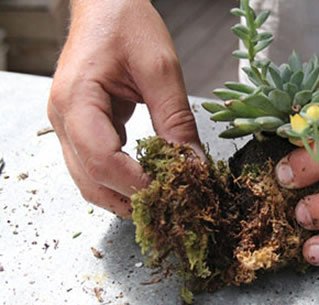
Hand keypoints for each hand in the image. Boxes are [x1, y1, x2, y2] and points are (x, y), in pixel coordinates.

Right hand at [48, 0, 200, 216]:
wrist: (106, 4)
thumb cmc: (126, 23)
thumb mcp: (161, 69)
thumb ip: (176, 120)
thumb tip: (192, 165)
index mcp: (76, 100)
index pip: (101, 161)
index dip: (137, 183)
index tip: (172, 192)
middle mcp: (63, 119)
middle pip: (90, 181)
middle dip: (130, 200)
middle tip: (170, 206)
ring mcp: (69, 126)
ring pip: (90, 180)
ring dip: (125, 195)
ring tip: (163, 199)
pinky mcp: (83, 128)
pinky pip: (98, 165)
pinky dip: (123, 179)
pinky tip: (151, 179)